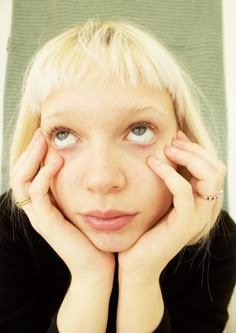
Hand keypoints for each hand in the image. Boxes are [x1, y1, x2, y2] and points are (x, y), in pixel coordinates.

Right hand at [10, 129, 114, 280]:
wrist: (98, 266)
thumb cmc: (94, 234)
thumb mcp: (84, 205)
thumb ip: (78, 187)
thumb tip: (86, 164)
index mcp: (44, 203)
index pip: (28, 172)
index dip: (33, 153)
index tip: (47, 134)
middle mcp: (37, 209)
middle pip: (19, 173)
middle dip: (30, 151)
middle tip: (42, 132)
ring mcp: (39, 217)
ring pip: (22, 182)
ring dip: (32, 159)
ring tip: (46, 142)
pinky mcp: (47, 224)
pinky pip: (36, 196)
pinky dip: (43, 177)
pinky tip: (56, 163)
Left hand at [118, 130, 225, 280]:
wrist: (136, 261)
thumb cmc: (145, 227)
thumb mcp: (159, 197)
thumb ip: (167, 178)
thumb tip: (164, 150)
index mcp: (200, 200)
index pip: (213, 166)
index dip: (196, 147)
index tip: (175, 136)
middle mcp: (205, 207)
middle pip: (216, 168)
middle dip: (194, 149)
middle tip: (171, 142)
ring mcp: (197, 217)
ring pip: (209, 176)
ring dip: (187, 157)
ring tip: (165, 150)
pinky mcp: (184, 224)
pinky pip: (184, 191)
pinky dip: (170, 173)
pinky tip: (153, 164)